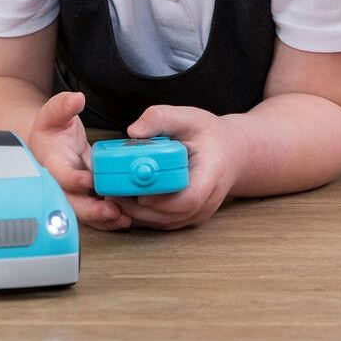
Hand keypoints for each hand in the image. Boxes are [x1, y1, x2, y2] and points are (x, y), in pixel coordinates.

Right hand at [28, 91, 131, 230]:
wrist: (51, 144)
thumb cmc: (52, 129)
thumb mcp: (55, 113)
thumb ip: (64, 106)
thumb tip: (76, 99)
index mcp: (50, 162)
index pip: (58, 174)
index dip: (72, 179)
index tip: (89, 180)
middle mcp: (60, 182)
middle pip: (72, 202)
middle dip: (91, 210)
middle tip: (111, 210)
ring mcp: (73, 193)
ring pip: (85, 212)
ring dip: (103, 218)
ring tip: (124, 218)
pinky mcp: (86, 198)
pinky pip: (96, 213)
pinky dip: (109, 219)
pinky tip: (125, 218)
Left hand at [111, 105, 238, 229]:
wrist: (229, 152)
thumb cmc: (207, 133)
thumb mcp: (186, 117)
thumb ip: (159, 119)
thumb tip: (133, 132)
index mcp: (211, 174)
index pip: (191, 198)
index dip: (163, 200)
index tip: (139, 193)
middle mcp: (207, 199)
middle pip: (172, 215)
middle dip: (139, 209)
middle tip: (111, 195)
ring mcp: (199, 211)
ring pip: (166, 223)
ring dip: (137, 214)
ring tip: (112, 197)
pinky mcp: (188, 215)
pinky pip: (164, 221)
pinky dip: (143, 216)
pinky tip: (123, 201)